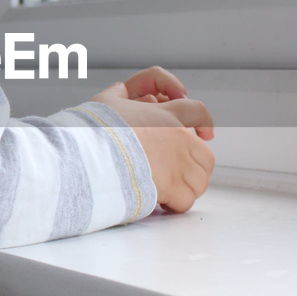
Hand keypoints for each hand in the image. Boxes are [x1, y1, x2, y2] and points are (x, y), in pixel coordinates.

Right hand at [92, 81, 214, 212]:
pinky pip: (185, 200)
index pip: (198, 113)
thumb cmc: (94, 131)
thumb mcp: (105, 102)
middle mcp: (177, 138)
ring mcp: (177, 164)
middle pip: (206, 155)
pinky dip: (176, 204)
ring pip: (199, 180)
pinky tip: (163, 203)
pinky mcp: (170, 187)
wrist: (90, 157)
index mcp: (166, 115)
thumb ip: (119, 95)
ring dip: (187, 187)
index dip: (205, 123)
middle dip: (196, 167)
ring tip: (171, 191)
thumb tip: (121, 91)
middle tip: (181, 174)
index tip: (206, 134)